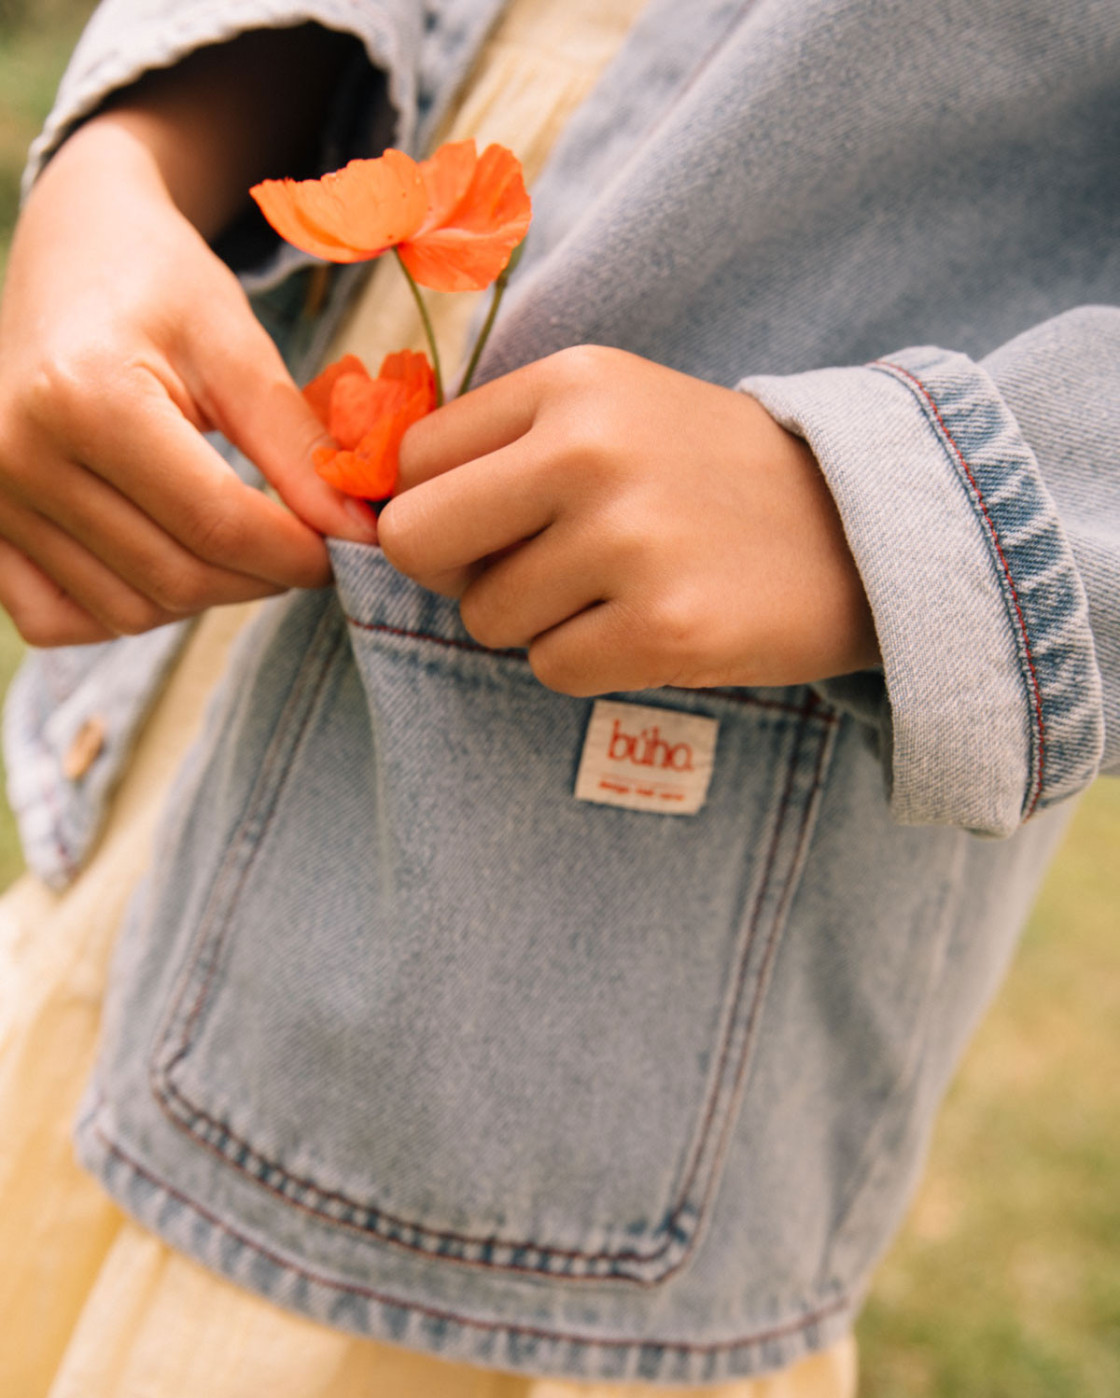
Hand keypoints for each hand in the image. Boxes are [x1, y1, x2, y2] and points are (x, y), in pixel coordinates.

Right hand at [0, 114, 376, 646]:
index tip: (348, 546)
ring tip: (242, 542)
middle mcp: (17, 455)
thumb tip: (358, 533)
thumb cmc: (159, 286)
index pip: (216, 522)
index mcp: (82, 397)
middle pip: (175, 576)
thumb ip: (297, 446)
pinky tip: (167, 557)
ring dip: (205, 595)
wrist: (70, 253)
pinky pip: (62, 619)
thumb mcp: (236, 347)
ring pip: (128, 610)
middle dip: (262, 577)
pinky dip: (127, 608)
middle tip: (306, 546)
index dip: (298, 552)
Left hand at [379, 346, 878, 695]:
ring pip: (487, 617)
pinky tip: (650, 625)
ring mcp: (630, 541)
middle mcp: (590, 451)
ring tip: (618, 590)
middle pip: (416, 541)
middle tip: (529, 572)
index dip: (436, 508)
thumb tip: (382, 509)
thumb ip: (503, 445)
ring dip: (537, 621)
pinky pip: (551, 669)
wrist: (862, 527)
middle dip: (457, 573)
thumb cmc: (712, 477)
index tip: (487, 528)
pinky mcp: (666, 628)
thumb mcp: (614, 412)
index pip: (416, 461)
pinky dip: (588, 661)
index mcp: (571, 384)